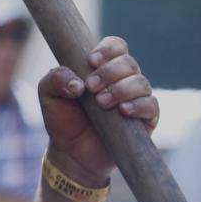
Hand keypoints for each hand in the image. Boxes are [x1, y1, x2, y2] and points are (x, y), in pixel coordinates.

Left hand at [37, 36, 159, 185]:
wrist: (72, 154)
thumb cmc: (63, 121)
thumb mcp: (49, 95)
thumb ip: (55, 79)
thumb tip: (78, 82)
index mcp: (104, 68)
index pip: (116, 46)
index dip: (108, 49)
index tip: (91, 62)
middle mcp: (124, 80)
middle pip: (129, 63)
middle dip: (109, 73)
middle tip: (91, 88)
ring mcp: (137, 99)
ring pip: (141, 82)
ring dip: (121, 90)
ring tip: (101, 104)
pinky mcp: (146, 119)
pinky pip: (151, 105)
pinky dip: (138, 105)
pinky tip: (123, 111)